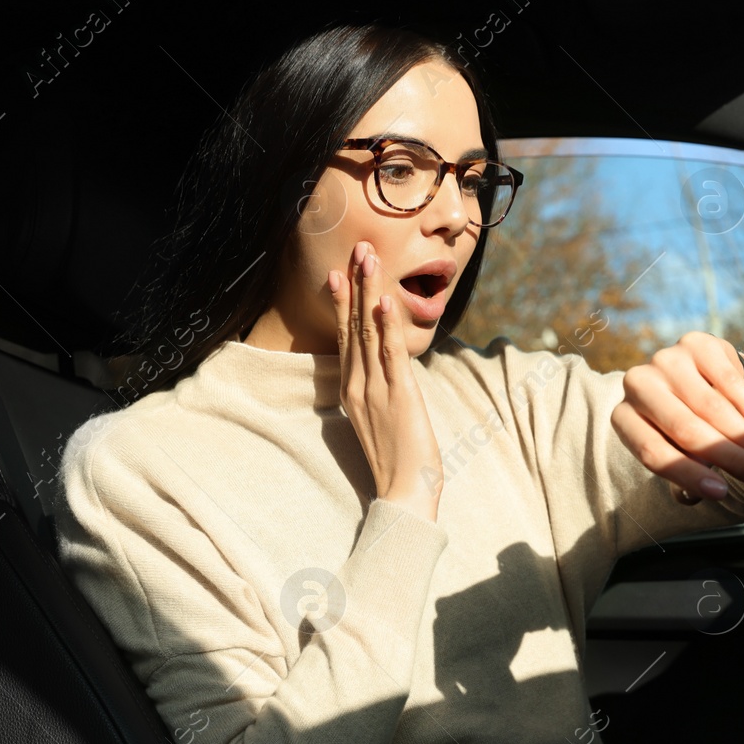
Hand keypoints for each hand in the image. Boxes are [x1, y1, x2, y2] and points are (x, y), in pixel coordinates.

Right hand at [329, 240, 442, 522]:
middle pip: (352, 327)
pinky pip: (390, 357)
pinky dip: (386, 328)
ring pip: (368, 334)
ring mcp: (375, 391)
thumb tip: (385, 368)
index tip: (339, 274)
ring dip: (368, 294)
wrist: (404, 493)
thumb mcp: (381, 418)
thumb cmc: (397, 459)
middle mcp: (357, 386)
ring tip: (369, 261)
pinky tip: (384, 303)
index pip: (344, 338)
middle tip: (358, 250)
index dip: (342, 304)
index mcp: (351, 390)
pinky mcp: (398, 398)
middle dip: (355, 286)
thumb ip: (379, 390)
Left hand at [610, 332, 743, 502]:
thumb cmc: (682, 429)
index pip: (653, 452)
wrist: (692, 379)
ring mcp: (666, 359)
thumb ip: (682, 477)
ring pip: (711, 406)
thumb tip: (692, 496)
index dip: (688, 475)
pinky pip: (729, 380)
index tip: (722, 494)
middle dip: (729, 457)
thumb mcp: (675, 452)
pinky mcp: (696, 343)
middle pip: (686, 429)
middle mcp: (638, 384)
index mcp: (624, 417)